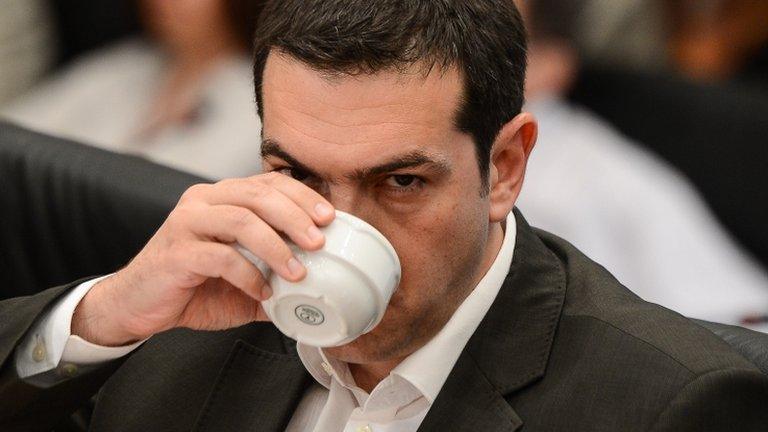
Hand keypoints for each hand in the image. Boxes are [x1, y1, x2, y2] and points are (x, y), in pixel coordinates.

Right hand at [71, 173, 334, 345]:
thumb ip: (275, 272)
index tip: (330, 217)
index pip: (269, 182)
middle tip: (320, 242)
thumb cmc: (192, 285)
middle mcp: (203, 200)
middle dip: (296, 217)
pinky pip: (221, 257)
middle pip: (258, 195)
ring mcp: (187, 223)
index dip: (303, 196)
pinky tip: (264, 292)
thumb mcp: (243, 276)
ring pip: (241, 220)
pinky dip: (249, 275)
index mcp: (222, 197)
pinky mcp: (177, 252)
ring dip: (276, 246)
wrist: (138, 305)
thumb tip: (320, 282)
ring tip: (298, 272)